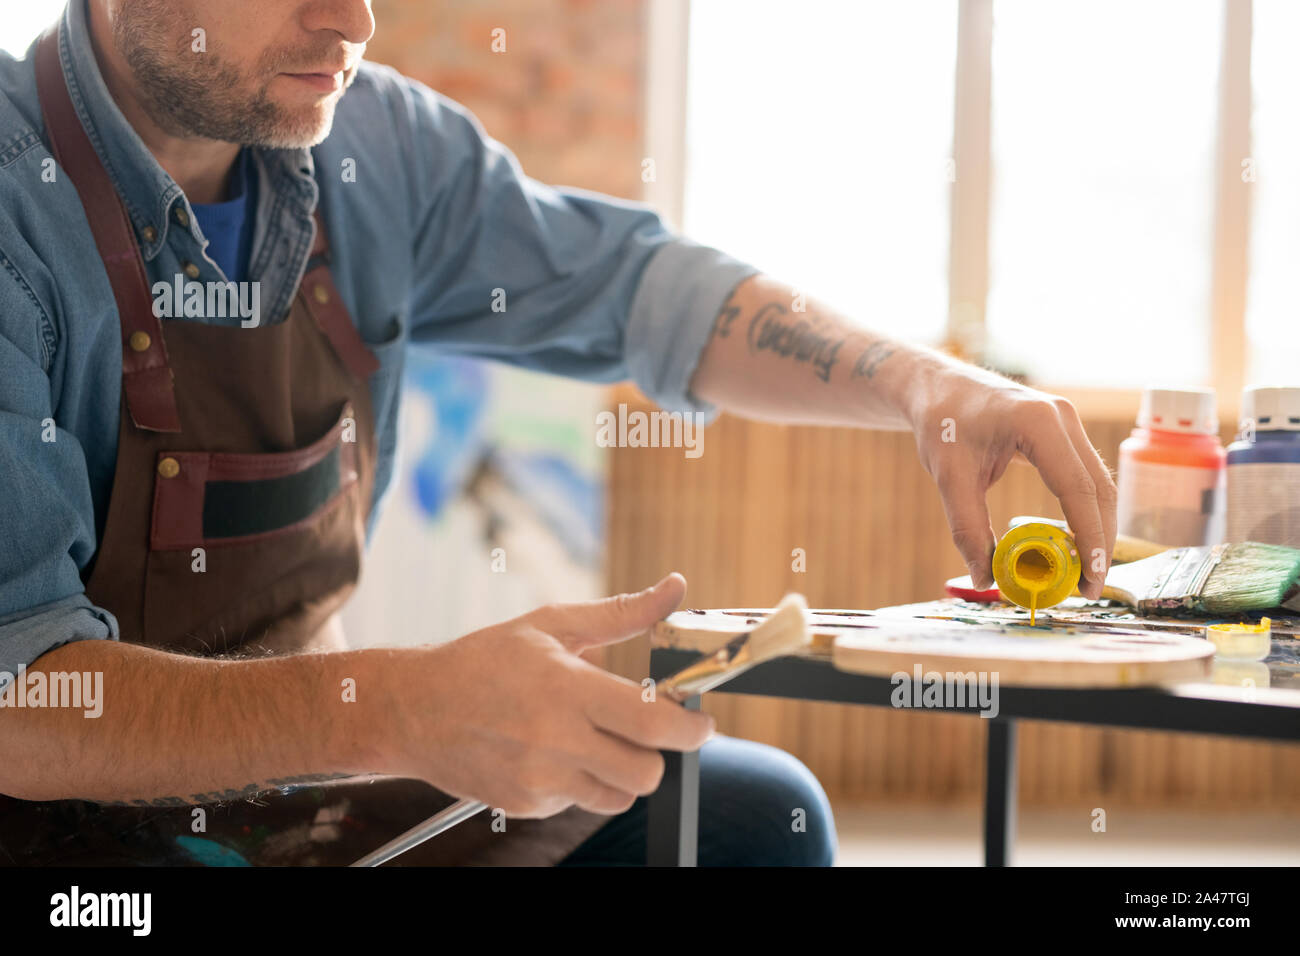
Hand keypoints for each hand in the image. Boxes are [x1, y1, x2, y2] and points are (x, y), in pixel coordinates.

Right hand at [387, 573, 713, 817]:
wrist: (413, 709)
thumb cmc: (484, 660)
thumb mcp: (551, 623)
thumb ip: (621, 612)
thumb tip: (674, 588)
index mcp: (567, 688)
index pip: (652, 723)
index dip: (691, 727)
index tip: (701, 721)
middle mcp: (555, 739)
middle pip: (646, 771)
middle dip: (661, 754)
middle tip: (649, 731)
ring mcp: (539, 779)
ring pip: (619, 795)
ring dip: (623, 772)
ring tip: (598, 741)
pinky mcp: (526, 805)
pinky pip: (579, 804)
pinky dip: (581, 783)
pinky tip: (555, 753)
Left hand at [904, 359, 1116, 597]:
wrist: (937, 387)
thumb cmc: (941, 422)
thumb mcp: (949, 477)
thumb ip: (967, 528)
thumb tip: (983, 578)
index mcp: (1038, 422)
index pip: (1078, 489)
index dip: (1089, 537)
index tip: (1090, 579)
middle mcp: (1062, 418)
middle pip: (1099, 489)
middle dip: (1099, 541)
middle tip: (1089, 589)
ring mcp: (1067, 422)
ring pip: (1097, 483)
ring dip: (1096, 528)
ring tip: (1085, 574)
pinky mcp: (1063, 431)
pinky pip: (1083, 476)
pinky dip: (1084, 511)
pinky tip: (1074, 543)